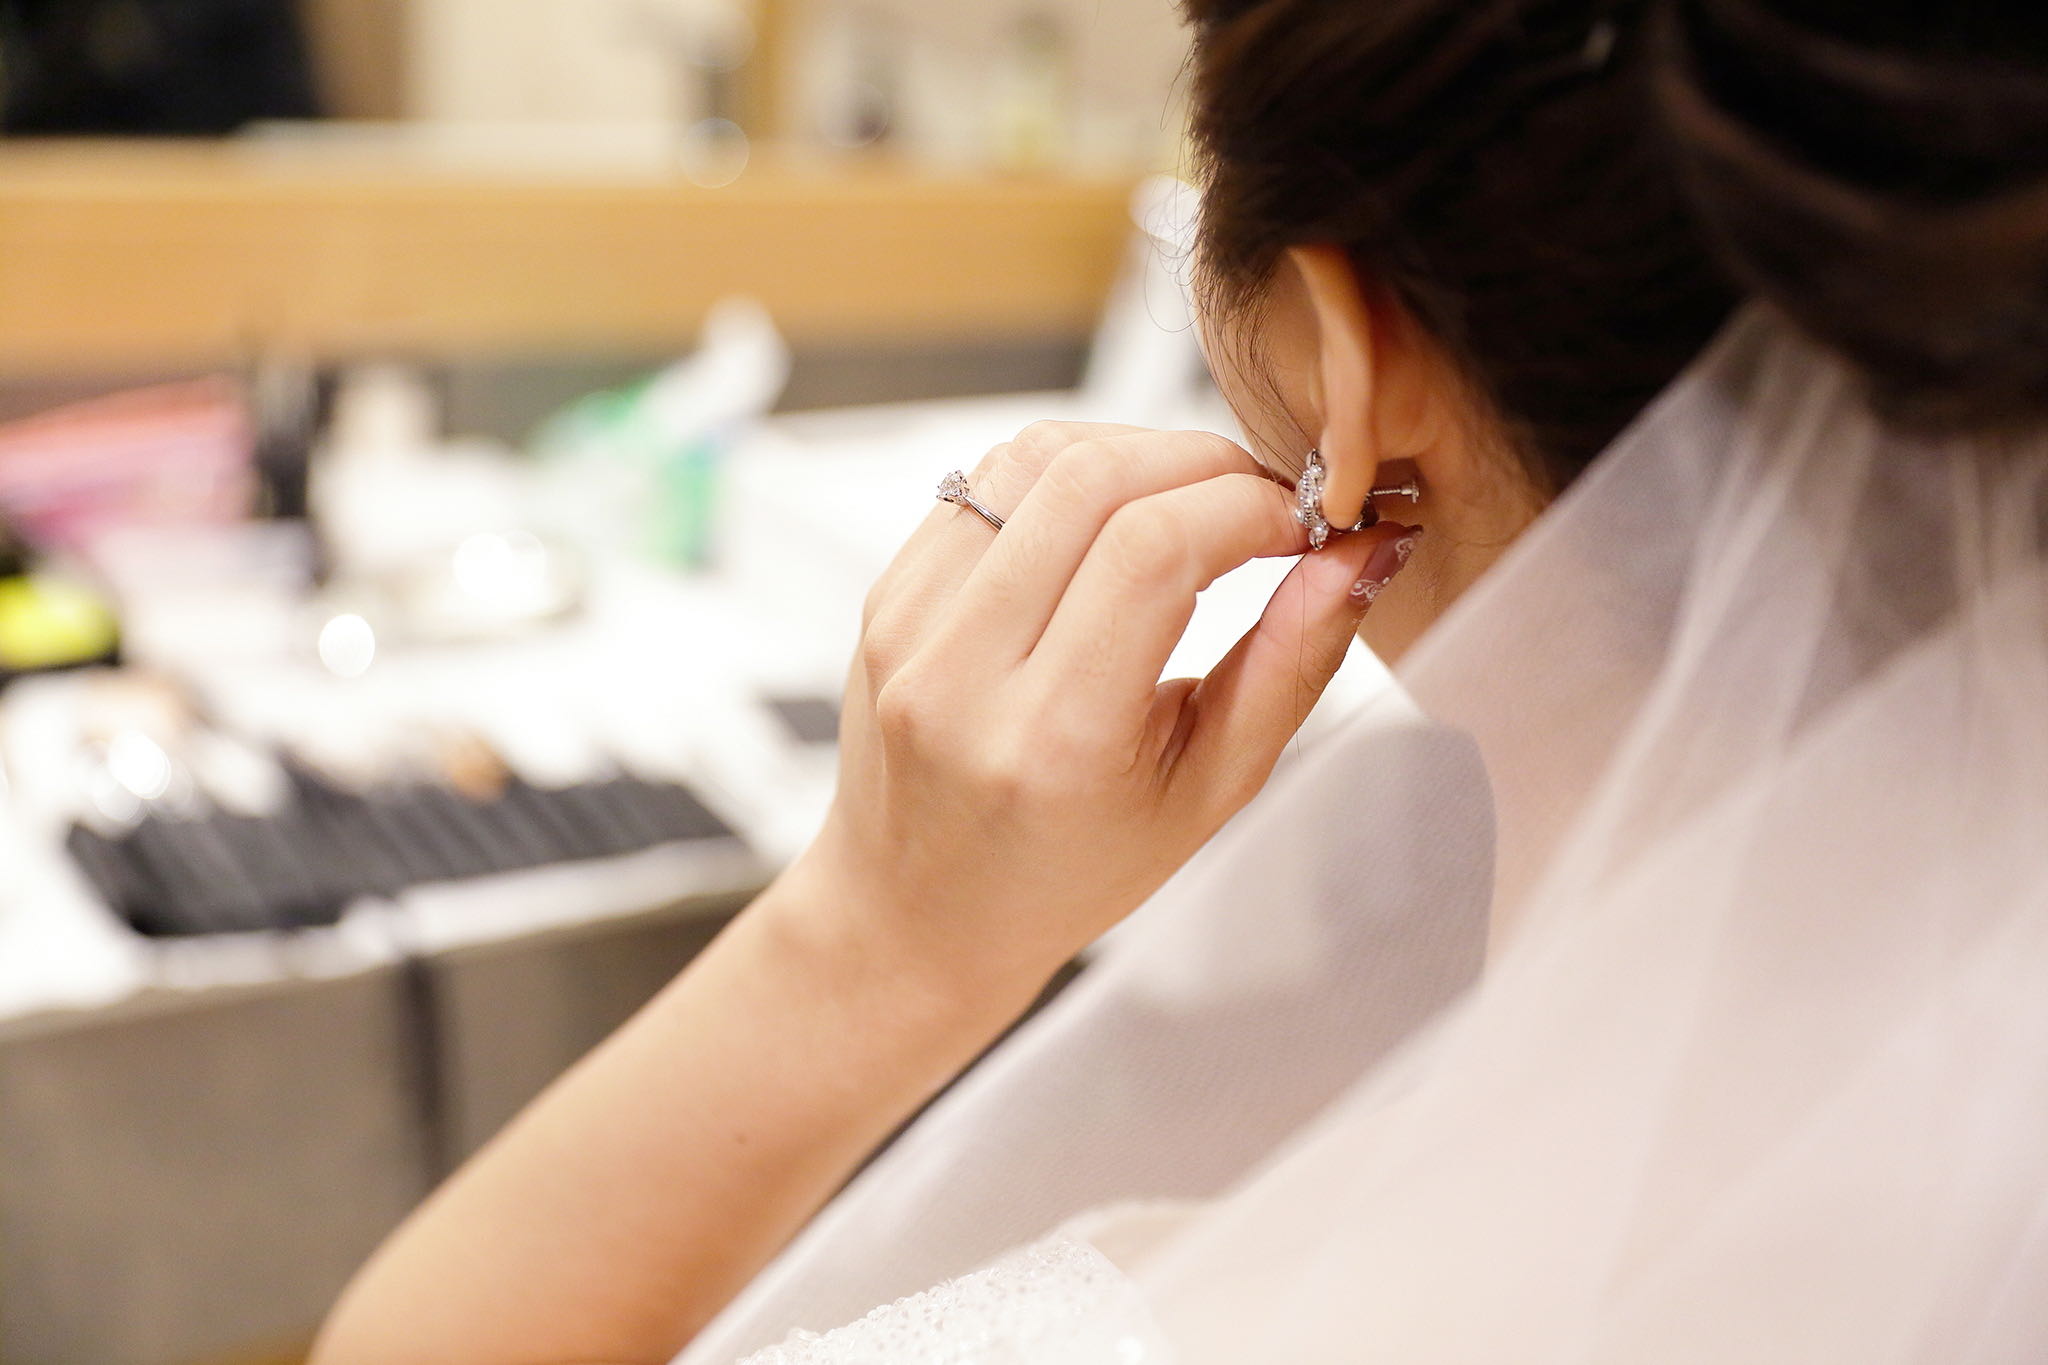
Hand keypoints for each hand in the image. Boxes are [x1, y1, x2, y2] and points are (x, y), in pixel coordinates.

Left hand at [780, 421, 1419, 1001]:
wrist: (918, 914)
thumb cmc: (1065, 873)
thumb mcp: (1205, 793)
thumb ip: (1288, 667)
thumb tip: (1359, 553)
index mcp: (1050, 741)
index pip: (1154, 551)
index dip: (1251, 506)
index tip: (1306, 523)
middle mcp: (961, 675)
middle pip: (1093, 479)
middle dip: (1205, 462)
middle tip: (1260, 506)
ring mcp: (910, 627)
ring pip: (1036, 457)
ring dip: (1138, 452)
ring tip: (1191, 507)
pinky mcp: (887, 593)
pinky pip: (984, 478)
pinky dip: (1068, 474)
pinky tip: (1109, 523)